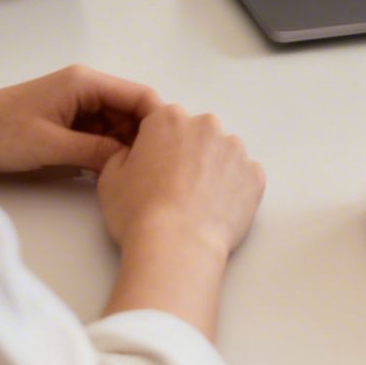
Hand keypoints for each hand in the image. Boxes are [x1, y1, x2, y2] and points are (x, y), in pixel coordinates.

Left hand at [0, 65, 158, 173]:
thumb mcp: (51, 147)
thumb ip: (96, 152)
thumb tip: (133, 163)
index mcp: (85, 82)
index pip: (139, 96)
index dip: (157, 122)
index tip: (169, 152)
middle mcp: (85, 86)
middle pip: (130, 110)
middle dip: (141, 137)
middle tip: (151, 170)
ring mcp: (75, 102)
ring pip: (115, 123)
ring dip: (123, 146)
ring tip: (132, 173)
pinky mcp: (66, 118)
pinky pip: (97, 131)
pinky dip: (105, 149)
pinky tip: (109, 169)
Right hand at [97, 105, 264, 259]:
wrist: (176, 246)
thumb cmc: (140, 212)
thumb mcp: (110, 177)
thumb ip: (124, 154)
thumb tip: (136, 155)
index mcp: (169, 118)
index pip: (163, 124)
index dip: (156, 148)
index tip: (153, 170)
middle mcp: (206, 125)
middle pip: (196, 135)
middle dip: (187, 155)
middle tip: (173, 188)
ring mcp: (235, 150)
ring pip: (223, 154)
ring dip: (212, 170)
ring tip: (196, 202)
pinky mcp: (255, 176)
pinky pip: (244, 176)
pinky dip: (233, 189)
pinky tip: (216, 209)